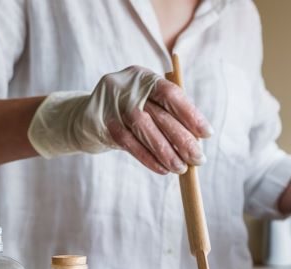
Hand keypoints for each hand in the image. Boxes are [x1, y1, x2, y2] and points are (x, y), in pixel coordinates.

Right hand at [27, 66, 212, 173]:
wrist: (83, 119)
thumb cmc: (127, 115)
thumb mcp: (147, 106)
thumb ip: (169, 116)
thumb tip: (198, 141)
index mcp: (143, 77)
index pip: (171, 93)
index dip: (190, 114)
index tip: (207, 134)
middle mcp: (126, 86)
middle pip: (160, 114)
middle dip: (182, 139)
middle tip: (198, 159)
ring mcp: (111, 103)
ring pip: (144, 128)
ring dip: (166, 151)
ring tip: (182, 168)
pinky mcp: (100, 122)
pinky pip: (129, 143)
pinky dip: (148, 158)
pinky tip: (163, 169)